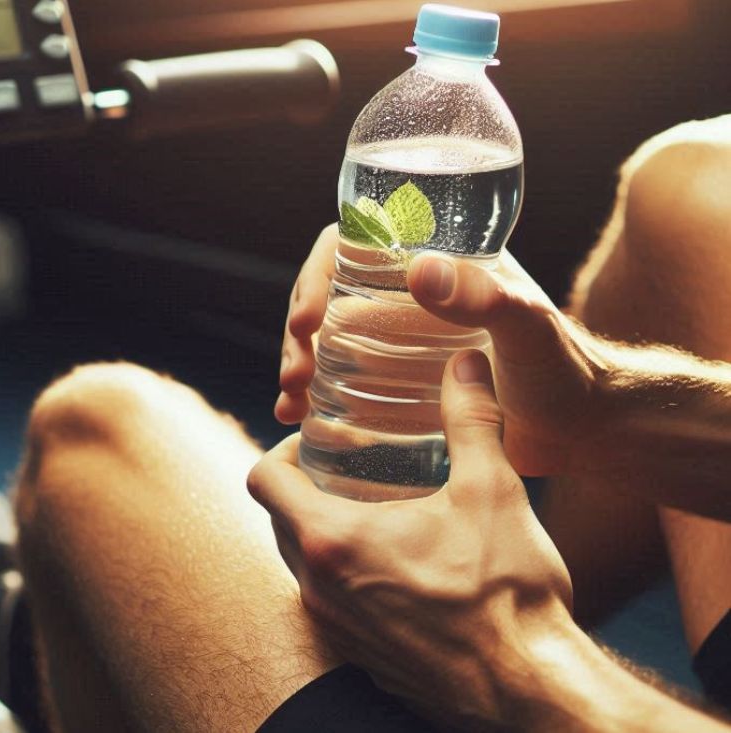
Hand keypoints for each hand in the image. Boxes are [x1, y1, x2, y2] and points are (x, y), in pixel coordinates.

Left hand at [252, 351, 573, 725]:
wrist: (530, 688)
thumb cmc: (507, 592)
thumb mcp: (491, 491)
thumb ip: (470, 419)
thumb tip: (466, 363)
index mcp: (332, 540)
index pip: (262, 480)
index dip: (281, 449)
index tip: (319, 441)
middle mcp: (318, 587)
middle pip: (277, 520)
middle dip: (303, 488)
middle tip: (350, 467)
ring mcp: (334, 626)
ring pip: (300, 563)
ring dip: (321, 531)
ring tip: (374, 509)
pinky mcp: (357, 653)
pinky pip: (328, 601)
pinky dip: (343, 573)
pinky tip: (397, 562)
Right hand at [278, 225, 610, 476]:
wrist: (584, 429)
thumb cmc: (566, 368)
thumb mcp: (528, 326)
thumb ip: (485, 296)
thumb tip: (417, 269)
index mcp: (436, 262)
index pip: (356, 246)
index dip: (318, 275)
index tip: (308, 321)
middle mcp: (411, 296)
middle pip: (330, 296)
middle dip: (299, 332)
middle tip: (296, 374)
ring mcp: (401, 341)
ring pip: (328, 340)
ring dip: (299, 365)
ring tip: (289, 404)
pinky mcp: (399, 385)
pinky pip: (342, 381)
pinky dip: (314, 398)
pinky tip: (298, 420)